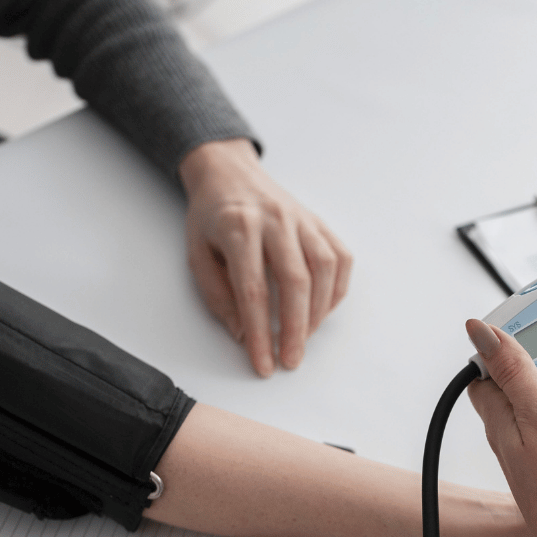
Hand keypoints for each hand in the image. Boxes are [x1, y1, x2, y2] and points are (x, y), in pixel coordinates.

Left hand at [179, 139, 353, 376]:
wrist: (228, 172)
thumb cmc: (210, 217)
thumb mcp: (197, 255)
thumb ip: (218, 296)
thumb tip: (244, 334)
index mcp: (238, 227)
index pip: (253, 291)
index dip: (261, 333)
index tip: (264, 364)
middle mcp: (275, 220)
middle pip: (295, 282)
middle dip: (296, 329)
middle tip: (292, 360)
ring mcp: (302, 219)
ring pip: (324, 269)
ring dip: (319, 311)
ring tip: (306, 336)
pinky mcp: (319, 222)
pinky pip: (340, 258)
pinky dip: (336, 289)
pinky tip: (322, 309)